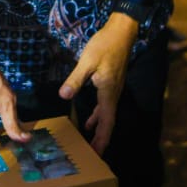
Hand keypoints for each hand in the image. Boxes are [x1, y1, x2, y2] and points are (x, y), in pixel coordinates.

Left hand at [59, 13, 138, 153]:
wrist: (122, 31)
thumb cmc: (105, 45)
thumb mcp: (87, 61)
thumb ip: (75, 79)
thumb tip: (64, 96)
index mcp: (108, 93)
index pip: (106, 123)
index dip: (102, 140)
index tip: (97, 154)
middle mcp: (113, 95)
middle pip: (108, 123)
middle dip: (100, 140)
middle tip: (92, 155)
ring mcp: (113, 90)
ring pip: (106, 116)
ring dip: (99, 129)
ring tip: (89, 143)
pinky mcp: (110, 84)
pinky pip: (104, 106)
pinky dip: (97, 116)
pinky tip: (89, 121)